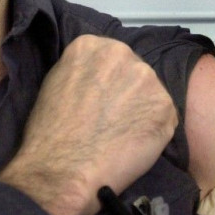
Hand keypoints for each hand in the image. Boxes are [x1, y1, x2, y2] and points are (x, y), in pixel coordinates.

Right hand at [0, 35, 177, 214]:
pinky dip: (154, 130)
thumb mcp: (57, 83)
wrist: (64, 169)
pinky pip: (164, 116)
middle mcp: (121, 53)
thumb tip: (98, 77)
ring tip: (123, 133)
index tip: (101, 100)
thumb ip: (84, 71)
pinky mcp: (164, 104)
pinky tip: (134, 144)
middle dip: (127, 91)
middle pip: (133, 70)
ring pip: (150, 93)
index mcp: (91, 45)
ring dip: (142, 110)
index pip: (110, 57)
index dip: (108, 81)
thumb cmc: (51, 132)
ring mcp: (146, 77)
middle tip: (113, 118)